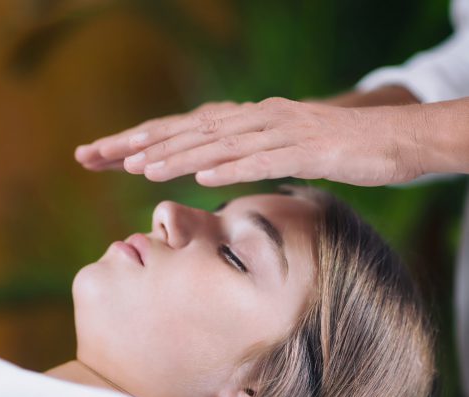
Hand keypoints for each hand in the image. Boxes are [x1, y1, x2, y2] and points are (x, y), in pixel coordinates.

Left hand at [75, 97, 424, 185]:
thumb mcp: (287, 152)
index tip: (110, 155)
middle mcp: (261, 119)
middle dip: (147, 143)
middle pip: (194, 131)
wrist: (394, 140)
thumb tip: (219, 169)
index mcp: (253, 121)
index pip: (191, 131)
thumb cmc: (341, 151)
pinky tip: (204, 176)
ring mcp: (284, 132)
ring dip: (181, 155)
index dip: (149, 141)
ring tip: (143, 167)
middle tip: (104, 155)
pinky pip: (265, 158)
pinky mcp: (308, 150)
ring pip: (223, 143)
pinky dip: (233, 167)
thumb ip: (252, 156)